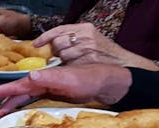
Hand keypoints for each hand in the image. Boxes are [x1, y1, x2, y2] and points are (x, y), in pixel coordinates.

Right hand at [0, 64, 132, 123]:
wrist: (107, 83)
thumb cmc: (91, 79)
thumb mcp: (70, 78)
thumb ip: (51, 77)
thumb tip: (31, 77)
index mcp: (42, 78)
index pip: (17, 86)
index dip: (2, 92)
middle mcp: (41, 83)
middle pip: (16, 95)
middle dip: (1, 106)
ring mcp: (46, 89)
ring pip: (22, 100)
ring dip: (9, 109)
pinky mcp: (52, 95)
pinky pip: (31, 102)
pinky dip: (22, 108)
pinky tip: (18, 114)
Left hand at [33, 23, 158, 69]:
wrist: (122, 65)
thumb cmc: (103, 54)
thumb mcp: (90, 40)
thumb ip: (72, 39)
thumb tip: (51, 44)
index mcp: (85, 28)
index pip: (59, 30)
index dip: (45, 37)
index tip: (36, 44)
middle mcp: (85, 35)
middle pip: (58, 43)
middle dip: (56, 51)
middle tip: (61, 57)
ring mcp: (87, 47)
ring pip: (62, 54)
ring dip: (63, 61)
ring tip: (73, 63)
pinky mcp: (87, 60)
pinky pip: (69, 64)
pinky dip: (68, 67)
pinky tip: (74, 68)